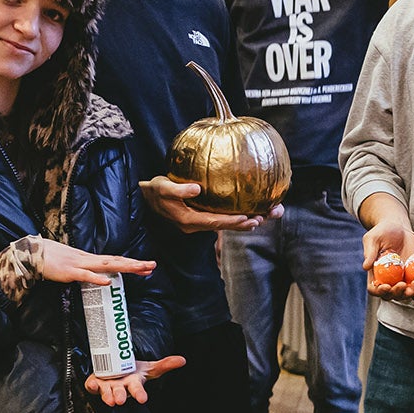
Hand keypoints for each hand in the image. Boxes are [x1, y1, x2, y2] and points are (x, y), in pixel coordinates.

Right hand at [31, 239, 157, 285]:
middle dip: (135, 264)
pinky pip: (86, 276)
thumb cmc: (52, 259)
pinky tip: (109, 281)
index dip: (132, 263)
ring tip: (140, 268)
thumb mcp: (73, 264)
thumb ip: (86, 270)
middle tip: (153, 265)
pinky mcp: (70, 272)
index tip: (147, 266)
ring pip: (107, 266)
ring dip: (124, 267)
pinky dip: (97, 278)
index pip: (115, 260)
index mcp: (90, 259)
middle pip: (116, 261)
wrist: (33, 253)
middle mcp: (89, 259)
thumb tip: (97, 275)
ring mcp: (80, 264)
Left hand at [85, 355, 186, 405]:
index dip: (140, 394)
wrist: (117, 371)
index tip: (143, 399)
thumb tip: (182, 360)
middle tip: (120, 400)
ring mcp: (107, 386)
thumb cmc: (133, 373)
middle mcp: (120, 387)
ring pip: (106, 393)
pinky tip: (92, 384)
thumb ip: (165, 364)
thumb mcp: (149, 368)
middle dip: (120, 396)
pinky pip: (91, 386)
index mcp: (133, 384)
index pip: (137, 390)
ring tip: (109, 399)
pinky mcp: (95, 384)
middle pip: (120, 393)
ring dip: (107, 395)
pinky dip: (91, 386)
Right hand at [140, 176, 275, 232]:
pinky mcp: (201, 216)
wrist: (146, 199)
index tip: (249, 218)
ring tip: (266, 216)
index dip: (233, 221)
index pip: (215, 222)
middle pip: (226, 225)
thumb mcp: (162, 187)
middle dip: (247, 222)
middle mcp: (197, 224)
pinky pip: (222, 218)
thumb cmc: (154, 191)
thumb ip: (178, 190)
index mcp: (189, 220)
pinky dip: (237, 215)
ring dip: (247, 220)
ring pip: (226, 223)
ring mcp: (200, 222)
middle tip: (267, 217)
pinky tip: (251, 209)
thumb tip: (197, 189)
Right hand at [362, 219, 413, 298]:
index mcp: (375, 273)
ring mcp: (400, 278)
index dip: (378, 291)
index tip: (385, 286)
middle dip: (395, 293)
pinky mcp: (413, 274)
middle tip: (402, 285)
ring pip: (402, 294)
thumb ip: (370, 252)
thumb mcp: (373, 239)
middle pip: (389, 295)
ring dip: (406, 294)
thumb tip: (365, 267)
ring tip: (412, 289)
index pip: (373, 288)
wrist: (400, 227)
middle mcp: (387, 278)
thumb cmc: (383, 231)